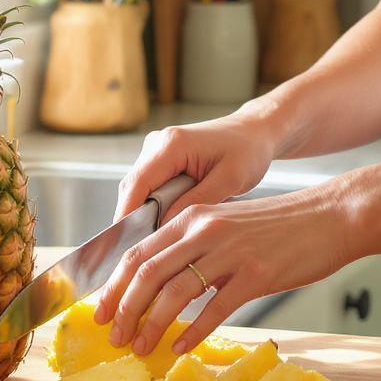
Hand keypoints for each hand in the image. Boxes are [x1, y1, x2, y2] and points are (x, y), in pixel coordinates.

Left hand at [95, 181, 360, 355]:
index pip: (138, 251)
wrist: (330, 216)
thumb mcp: (226, 224)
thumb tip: (160, 284)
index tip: (101, 310)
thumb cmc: (278, 227)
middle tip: (113, 336)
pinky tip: (180, 348)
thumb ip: (193, 247)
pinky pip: (214, 308)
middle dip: (124, 308)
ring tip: (140, 347)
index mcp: (191, 216)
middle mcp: (204, 229)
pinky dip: (192, 331)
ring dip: (151, 324)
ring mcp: (229, 250)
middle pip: (147, 272)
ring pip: (174, 291)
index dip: (114, 284)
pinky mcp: (256, 274)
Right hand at [111, 110, 282, 226]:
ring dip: (144, 211)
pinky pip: (148, 184)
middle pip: (133, 187)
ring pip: (138, 187)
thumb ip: (196, 202)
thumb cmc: (247, 151)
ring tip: (157, 239)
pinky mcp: (160, 157)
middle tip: (146, 249)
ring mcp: (156, 149)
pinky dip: (153, 204)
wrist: (254, 131)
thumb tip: (165, 226)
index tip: (127, 242)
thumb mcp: (229, 180)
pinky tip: (165, 221)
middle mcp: (158, 143)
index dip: (128, 214)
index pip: (138, 183)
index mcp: (173, 144)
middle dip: (135, 217)